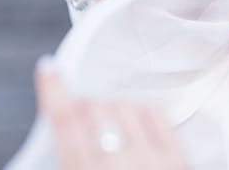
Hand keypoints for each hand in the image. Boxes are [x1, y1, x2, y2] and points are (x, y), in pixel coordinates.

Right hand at [35, 57, 187, 169]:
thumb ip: (70, 157)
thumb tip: (63, 133)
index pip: (64, 123)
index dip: (53, 90)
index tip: (49, 68)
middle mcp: (119, 166)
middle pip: (93, 108)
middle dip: (83, 106)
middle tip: (84, 119)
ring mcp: (152, 161)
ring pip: (124, 105)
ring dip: (111, 108)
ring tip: (111, 126)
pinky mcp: (179, 160)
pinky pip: (155, 112)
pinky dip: (141, 111)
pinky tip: (136, 125)